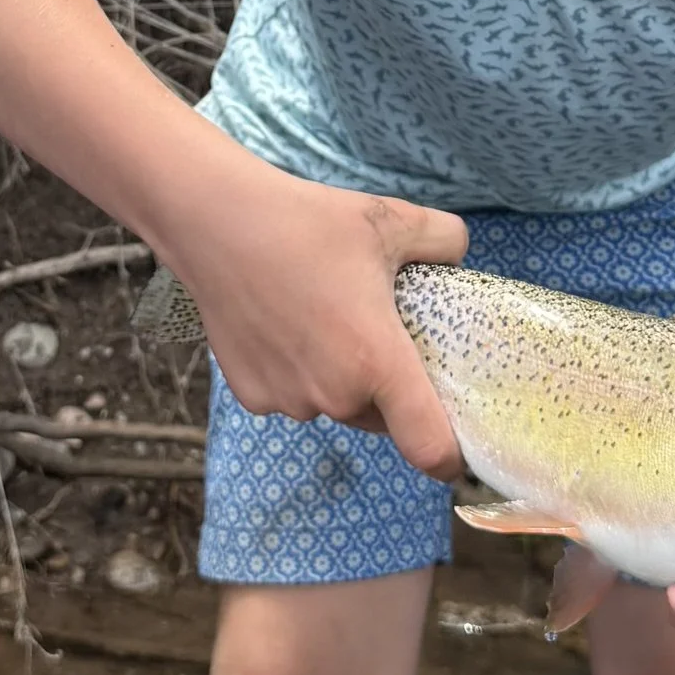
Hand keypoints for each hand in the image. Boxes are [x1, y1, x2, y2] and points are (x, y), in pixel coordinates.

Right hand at [172, 165, 469, 478]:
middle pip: (382, 418)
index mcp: (377, 361)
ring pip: (334, 405)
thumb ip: (445, 240)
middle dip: (389, 390)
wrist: (216, 222)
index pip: (429, 448)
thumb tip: (457, 257)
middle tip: (378, 332)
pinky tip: (284, 323)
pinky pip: (292, 395)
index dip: (451, 456)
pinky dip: (297, 372)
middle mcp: (333, 395)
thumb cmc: (307, 222)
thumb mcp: (391, 219)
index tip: (456, 446)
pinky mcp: (251, 396)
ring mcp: (288, 401)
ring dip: (339, 379)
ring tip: (324, 317)